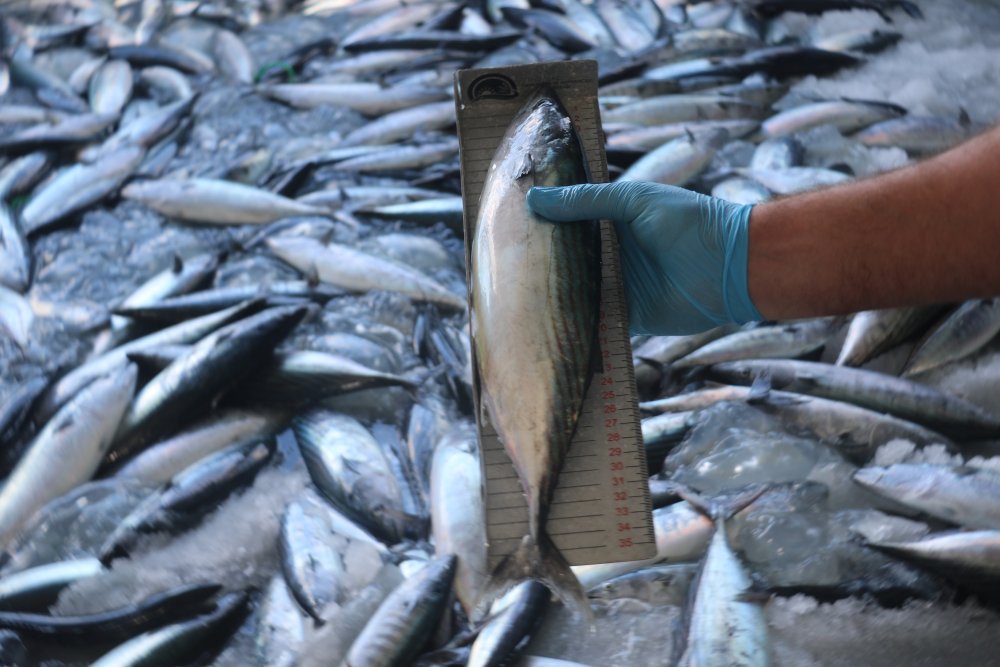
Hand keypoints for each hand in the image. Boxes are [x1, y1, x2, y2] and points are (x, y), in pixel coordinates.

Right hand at [526, 182, 761, 334]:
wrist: (731, 267)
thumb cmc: (689, 223)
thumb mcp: (633, 201)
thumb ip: (586, 202)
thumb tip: (535, 199)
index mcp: (610, 221)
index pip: (565, 222)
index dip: (539, 223)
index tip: (503, 224)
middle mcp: (609, 254)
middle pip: (564, 260)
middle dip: (536, 263)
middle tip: (497, 263)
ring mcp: (615, 286)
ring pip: (572, 291)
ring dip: (549, 294)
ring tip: (507, 294)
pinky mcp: (624, 316)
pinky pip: (591, 320)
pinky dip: (571, 322)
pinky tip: (541, 322)